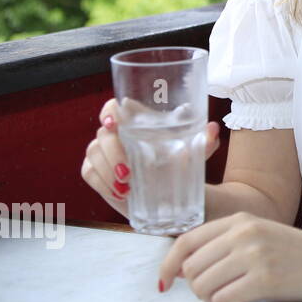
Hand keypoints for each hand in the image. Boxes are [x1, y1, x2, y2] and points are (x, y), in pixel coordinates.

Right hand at [82, 97, 221, 216]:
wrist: (172, 194)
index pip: (114, 107)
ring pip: (93, 153)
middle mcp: (116, 135)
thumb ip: (204, 141)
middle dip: (112, 153)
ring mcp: (103, 153)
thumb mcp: (195, 154)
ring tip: (127, 185)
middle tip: (128, 171)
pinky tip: (119, 193)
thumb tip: (212, 128)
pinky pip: (89, 173)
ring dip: (107, 170)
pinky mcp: (97, 173)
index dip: (109, 112)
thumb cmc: (180, 163)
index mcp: (136, 122)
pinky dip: (103, 183)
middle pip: (102, 134)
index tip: (114, 124)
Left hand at [158, 212, 301, 301]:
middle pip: (191, 269)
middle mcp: (244, 234)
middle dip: (197, 287)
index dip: (168, 265)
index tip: (164, 283)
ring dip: (211, 300)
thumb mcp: (257, 234)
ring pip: (203, 287)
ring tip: (231, 297)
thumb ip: (222, 244)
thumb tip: (178, 269)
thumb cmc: (294, 251)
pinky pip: (223, 301)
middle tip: (218, 292)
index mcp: (239, 220)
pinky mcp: (266, 279)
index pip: (186, 242)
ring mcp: (255, 256)